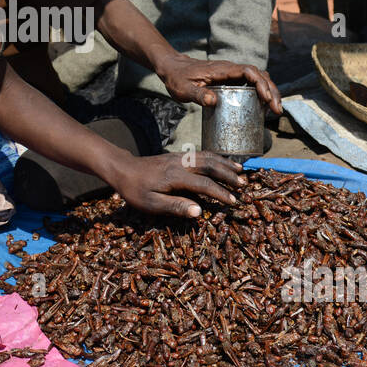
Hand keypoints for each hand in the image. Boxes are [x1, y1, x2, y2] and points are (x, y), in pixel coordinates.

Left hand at [106, 150, 245, 218]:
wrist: (123, 169)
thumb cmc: (135, 190)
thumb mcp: (151, 204)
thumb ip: (175, 206)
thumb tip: (199, 212)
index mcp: (175, 176)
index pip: (204, 184)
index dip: (220, 193)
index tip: (234, 202)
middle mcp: (181, 163)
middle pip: (210, 165)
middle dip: (228, 175)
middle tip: (244, 186)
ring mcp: (180, 157)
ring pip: (208, 156)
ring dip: (225, 164)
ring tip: (240, 172)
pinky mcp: (179, 155)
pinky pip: (202, 154)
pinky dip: (216, 157)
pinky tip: (223, 163)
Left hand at [158, 56, 281, 114]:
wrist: (173, 68)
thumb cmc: (177, 78)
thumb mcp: (184, 89)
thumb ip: (197, 95)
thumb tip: (214, 101)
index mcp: (222, 69)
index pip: (249, 71)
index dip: (261, 83)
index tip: (267, 98)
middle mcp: (231, 69)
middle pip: (259, 75)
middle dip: (271, 91)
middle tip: (277, 110)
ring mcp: (232, 73)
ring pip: (258, 78)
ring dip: (269, 91)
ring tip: (275, 109)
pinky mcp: (231, 79)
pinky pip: (251, 83)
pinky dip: (261, 92)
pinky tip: (263, 106)